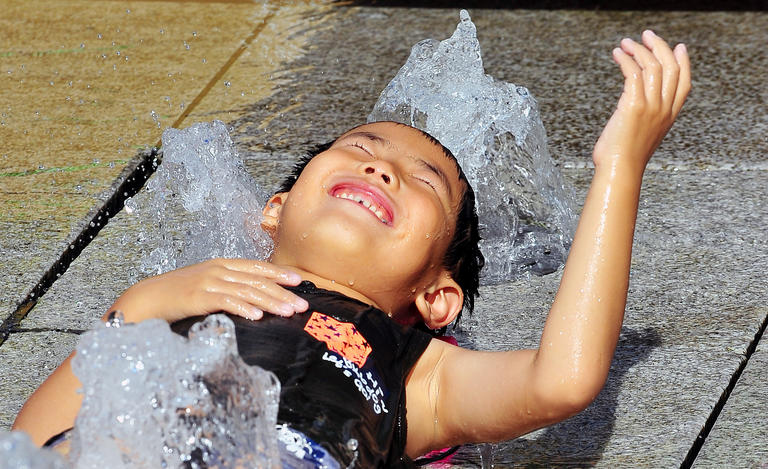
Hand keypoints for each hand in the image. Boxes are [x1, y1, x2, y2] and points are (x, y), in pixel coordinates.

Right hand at [108, 258, 308, 322]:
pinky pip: (226, 301)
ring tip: (288, 312)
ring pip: (247, 291)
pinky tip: (257, 316)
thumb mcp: (207, 284)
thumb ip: (229, 286)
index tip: (300, 281)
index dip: (280, 273)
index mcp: (222, 265)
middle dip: (283, 293)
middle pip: (258, 281)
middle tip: (302, 305)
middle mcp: (219, 270)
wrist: (147, 298)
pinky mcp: (199, 297)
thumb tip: (254, 297)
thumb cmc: (178, 294)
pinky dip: (243, 308)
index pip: (257, 267)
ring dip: (271, 302)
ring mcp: (209, 282)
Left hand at [593, 30, 690, 174]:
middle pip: (670, 68)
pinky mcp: (634, 105)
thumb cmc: (624, 157)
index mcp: (669, 116)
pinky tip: (618, 54)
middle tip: (647, 35)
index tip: (678, 46)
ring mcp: (650, 106)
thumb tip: (632, 104)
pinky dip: (626, 59)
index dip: (683, 62)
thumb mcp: (642, 135)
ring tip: (625, 43)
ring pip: (652, 67)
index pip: (685, 83)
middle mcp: (663, 109)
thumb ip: (645, 117)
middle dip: (659, 47)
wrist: (620, 170)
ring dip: (638, 50)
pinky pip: (633, 73)